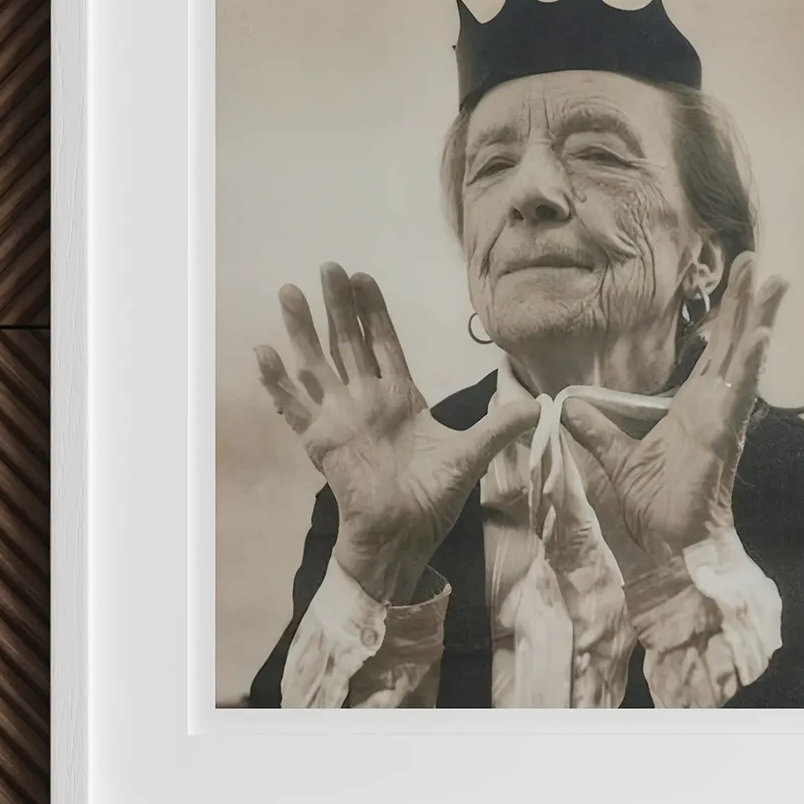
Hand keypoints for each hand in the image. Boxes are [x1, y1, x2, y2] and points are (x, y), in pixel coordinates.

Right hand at [255, 262, 537, 603]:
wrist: (406, 538)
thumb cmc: (433, 498)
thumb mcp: (472, 454)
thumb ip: (501, 425)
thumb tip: (540, 404)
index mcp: (399, 397)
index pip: (383, 342)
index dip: (374, 311)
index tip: (364, 277)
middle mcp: (366, 400)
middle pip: (349, 341)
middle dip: (339, 304)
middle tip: (329, 265)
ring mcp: (340, 417)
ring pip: (317, 362)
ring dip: (302, 328)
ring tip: (288, 290)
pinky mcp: (321, 440)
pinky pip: (293, 405)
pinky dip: (277, 380)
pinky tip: (263, 351)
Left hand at [560, 252, 785, 565]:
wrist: (672, 542)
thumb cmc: (657, 504)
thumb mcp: (617, 457)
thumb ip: (596, 428)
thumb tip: (568, 403)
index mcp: (694, 405)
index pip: (712, 350)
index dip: (722, 315)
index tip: (730, 280)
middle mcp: (715, 404)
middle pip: (733, 341)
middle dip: (744, 300)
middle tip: (755, 259)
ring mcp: (724, 415)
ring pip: (744, 357)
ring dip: (759, 318)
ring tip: (774, 282)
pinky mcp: (724, 432)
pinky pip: (740, 392)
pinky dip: (750, 362)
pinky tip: (761, 334)